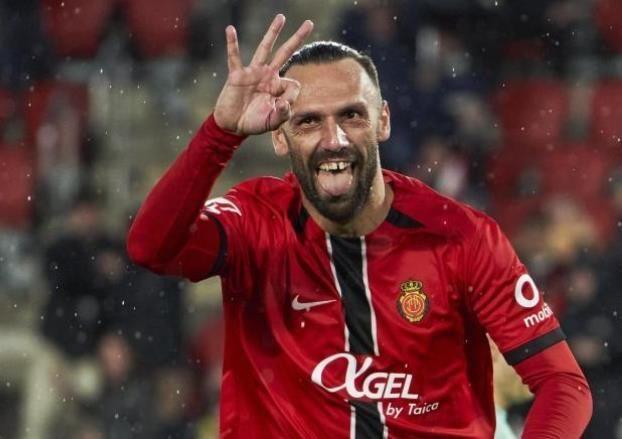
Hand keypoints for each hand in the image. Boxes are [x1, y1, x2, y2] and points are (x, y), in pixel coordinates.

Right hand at [213, 15, 313, 135]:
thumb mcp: (273, 123)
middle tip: (309, 23)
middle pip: (285, 53)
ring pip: (265, 48)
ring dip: (273, 33)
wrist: (233, 126)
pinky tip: (230, 29)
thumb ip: (283, 114)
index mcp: (278, 86)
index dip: (291, 97)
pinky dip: (232, 44)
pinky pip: (234, 57)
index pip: (293, 84)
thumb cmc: (254, 123)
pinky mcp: (237, 75)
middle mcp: (268, 75)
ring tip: (281, 18)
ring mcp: (253, 73)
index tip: (281, 107)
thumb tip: (285, 103)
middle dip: (297, 39)